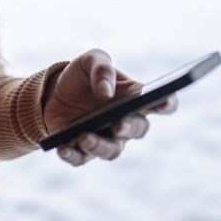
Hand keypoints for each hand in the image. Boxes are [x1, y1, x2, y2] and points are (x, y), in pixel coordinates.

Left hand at [44, 49, 177, 165]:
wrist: (54, 92)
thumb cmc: (80, 77)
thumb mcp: (89, 61)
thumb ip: (101, 69)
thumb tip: (106, 92)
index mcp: (133, 98)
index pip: (161, 103)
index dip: (166, 104)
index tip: (163, 101)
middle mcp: (124, 122)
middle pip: (137, 130)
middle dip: (129, 128)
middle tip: (118, 124)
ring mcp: (104, 139)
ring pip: (111, 151)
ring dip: (99, 146)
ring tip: (84, 137)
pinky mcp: (81, 150)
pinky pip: (80, 159)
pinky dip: (72, 155)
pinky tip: (62, 148)